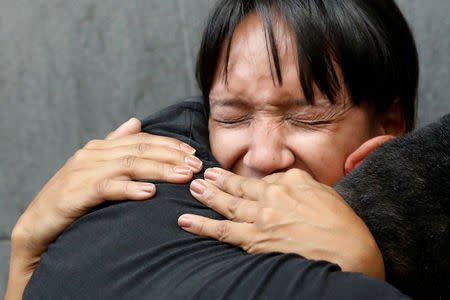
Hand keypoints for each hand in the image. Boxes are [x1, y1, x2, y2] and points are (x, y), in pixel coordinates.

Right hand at [5, 118, 202, 299]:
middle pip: (141, 150)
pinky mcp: (77, 191)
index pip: (142, 140)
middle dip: (172, 157)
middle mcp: (93, 154)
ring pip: (130, 165)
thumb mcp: (95, 168)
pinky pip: (109, 187)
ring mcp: (84, 171)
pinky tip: (150, 193)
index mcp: (101, 147)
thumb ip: (116, 144)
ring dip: (160, 170)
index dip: (170, 145)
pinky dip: (130, 188)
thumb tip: (136, 121)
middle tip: (196, 166)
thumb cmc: (72, 197)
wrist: (38, 224)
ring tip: (182, 177)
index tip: (193, 154)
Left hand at [178, 168, 384, 279]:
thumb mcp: (325, 192)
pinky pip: (223, 231)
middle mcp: (272, 195)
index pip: (263, 180)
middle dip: (219, 180)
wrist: (350, 251)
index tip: (236, 179)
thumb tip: (287, 180)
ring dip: (207, 196)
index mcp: (290, 181)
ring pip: (227, 204)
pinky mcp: (256, 239)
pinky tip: (186, 221)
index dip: (247, 180)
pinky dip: (202, 226)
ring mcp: (261, 217)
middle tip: (204, 174)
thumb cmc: (343, 224)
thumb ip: (301, 183)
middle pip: (240, 187)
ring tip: (194, 188)